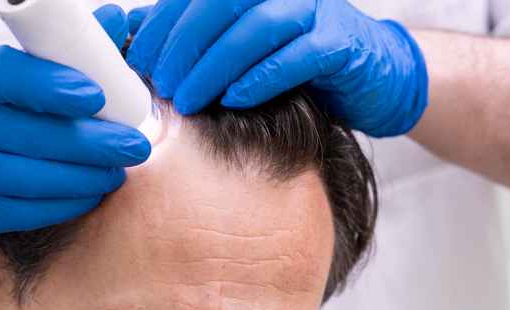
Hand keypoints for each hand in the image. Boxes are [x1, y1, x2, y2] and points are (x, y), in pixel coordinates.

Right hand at [0, 5, 148, 252]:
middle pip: (25, 133)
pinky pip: (24, 211)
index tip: (95, 95)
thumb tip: (115, 21)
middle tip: (133, 144)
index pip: (2, 75)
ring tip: (118, 170)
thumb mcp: (8, 71)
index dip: (50, 86)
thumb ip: (59, 50)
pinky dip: (64, 203)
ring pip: (28, 177)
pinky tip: (92, 192)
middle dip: (88, 141)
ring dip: (82, 176)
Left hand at [126, 0, 427, 136]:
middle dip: (182, 46)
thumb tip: (138, 47)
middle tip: (161, 84)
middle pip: (219, 5)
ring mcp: (315, 10)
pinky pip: (295, 56)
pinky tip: (235, 100)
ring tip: (188, 99)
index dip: (161, 27)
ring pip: (255, 28)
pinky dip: (260, 78)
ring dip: (214, 66)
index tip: (137, 63)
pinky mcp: (340, 43)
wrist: (371, 77)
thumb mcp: (242, 48)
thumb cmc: (297, 64)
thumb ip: (199, 42)